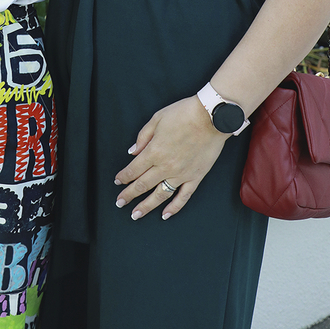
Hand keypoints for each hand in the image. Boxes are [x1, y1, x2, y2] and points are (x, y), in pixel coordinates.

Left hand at [114, 95, 226, 220]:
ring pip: (160, 195)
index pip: (133, 169)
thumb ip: (143, 137)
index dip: (123, 177)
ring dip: (146, 206)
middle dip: (129, 195)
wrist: (212, 117)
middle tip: (120, 203)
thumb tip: (132, 152)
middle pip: (142, 185)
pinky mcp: (195, 177)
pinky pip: (183, 197)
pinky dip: (174, 208)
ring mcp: (181, 174)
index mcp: (154, 151)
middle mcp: (165, 166)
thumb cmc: (184, 114)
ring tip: (136, 215)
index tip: (117, 182)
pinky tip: (165, 215)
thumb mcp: (157, 119)